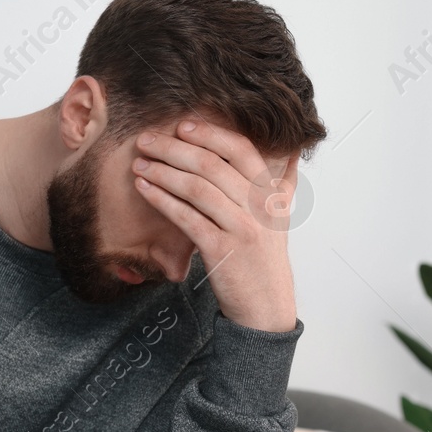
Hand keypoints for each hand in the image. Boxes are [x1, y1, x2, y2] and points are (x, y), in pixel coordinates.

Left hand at [131, 119, 299, 332]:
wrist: (265, 306)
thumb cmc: (265, 260)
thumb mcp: (280, 219)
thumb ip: (283, 183)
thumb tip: (292, 149)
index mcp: (271, 194)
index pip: (241, 150)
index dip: (210, 133)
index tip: (182, 125)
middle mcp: (258, 207)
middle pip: (212, 164)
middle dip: (174, 148)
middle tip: (147, 139)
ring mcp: (240, 228)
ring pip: (197, 188)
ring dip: (163, 172)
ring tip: (139, 164)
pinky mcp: (220, 250)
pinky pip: (187, 218)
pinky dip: (163, 200)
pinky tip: (145, 189)